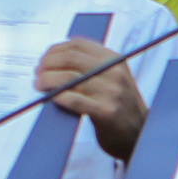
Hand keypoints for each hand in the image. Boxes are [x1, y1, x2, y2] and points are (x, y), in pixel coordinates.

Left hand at [37, 34, 149, 157]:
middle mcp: (114, 72)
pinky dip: (58, 97)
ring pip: (69, 78)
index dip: (56, 49)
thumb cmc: (119, 106)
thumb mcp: (113, 78)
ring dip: (47, 80)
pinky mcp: (106, 112)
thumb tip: (55, 58)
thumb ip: (91, 66)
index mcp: (114, 59)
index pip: (78, 44)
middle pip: (70, 58)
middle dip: (48, 64)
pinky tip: (50, 98)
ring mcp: (111, 92)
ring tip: (39, 85)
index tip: (44, 58)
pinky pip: (74, 100)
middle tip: (38, 72)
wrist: (139, 134)